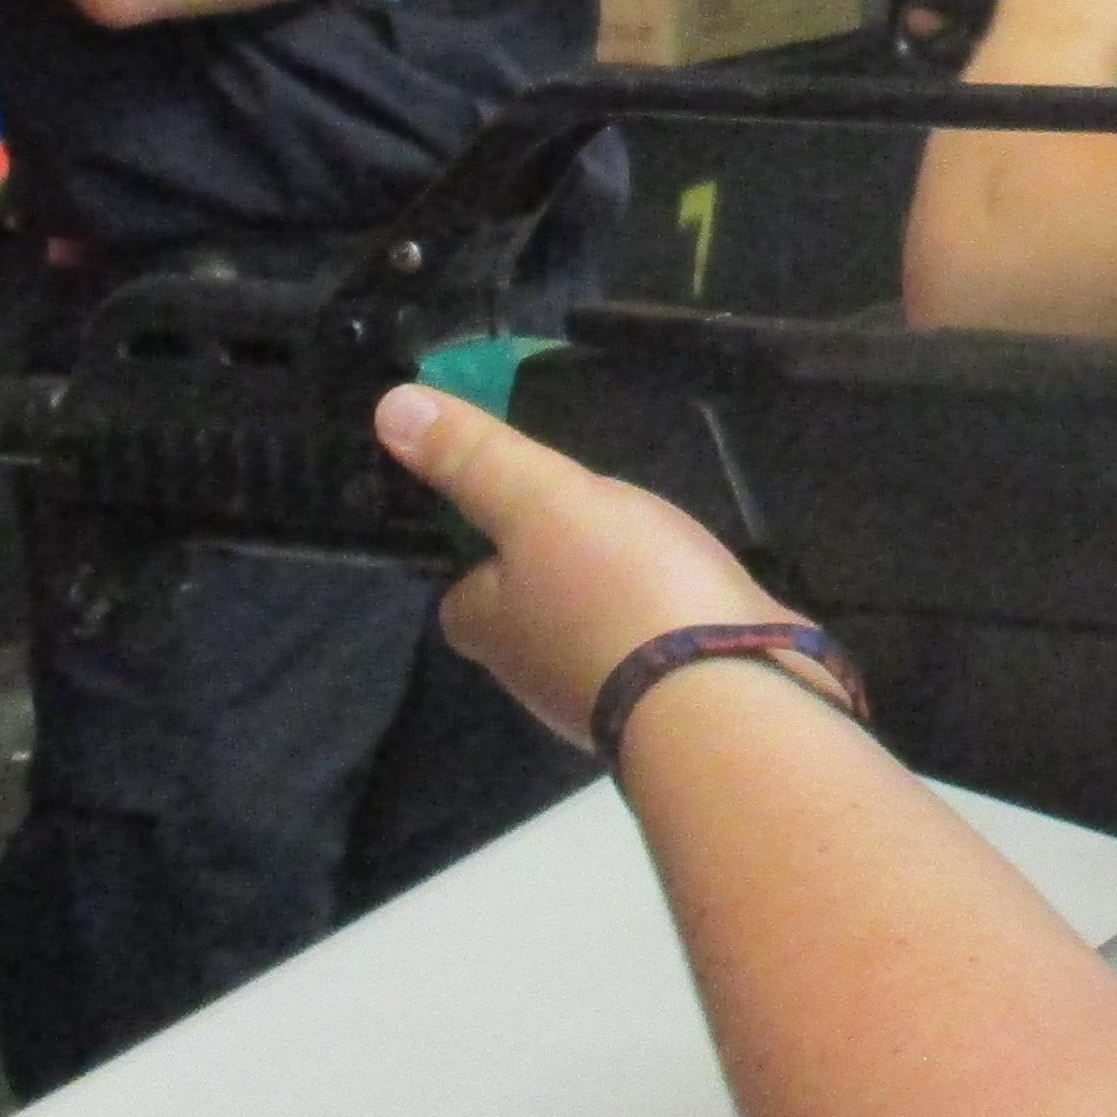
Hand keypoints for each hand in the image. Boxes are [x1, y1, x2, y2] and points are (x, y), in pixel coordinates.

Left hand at [374, 380, 790, 746]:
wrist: (727, 695)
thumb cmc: (618, 592)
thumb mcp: (541, 501)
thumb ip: (476, 457)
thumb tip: (389, 409)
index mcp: (492, 629)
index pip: (460, 598)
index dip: (479, 558)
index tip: (512, 515)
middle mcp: (537, 676)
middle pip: (528, 621)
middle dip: (555, 581)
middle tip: (593, 524)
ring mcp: (608, 699)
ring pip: (595, 641)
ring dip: (616, 607)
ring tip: (653, 552)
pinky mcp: (674, 707)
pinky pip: (656, 657)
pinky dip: (668, 629)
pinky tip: (699, 600)